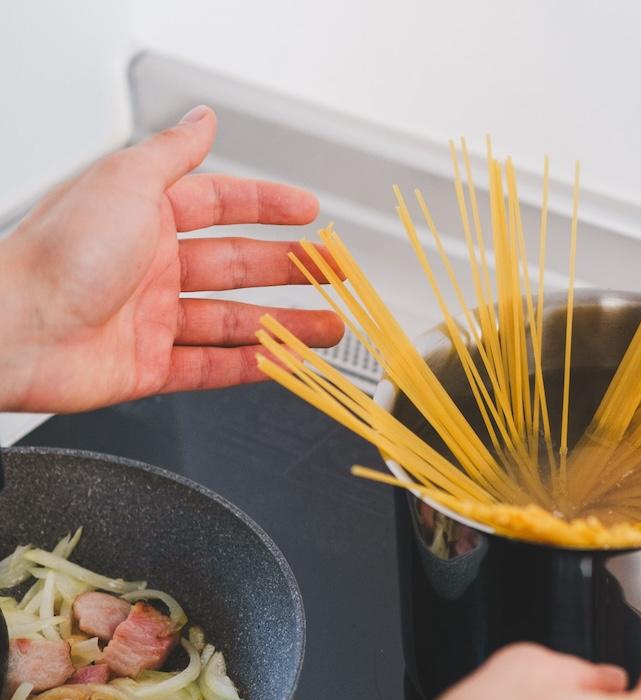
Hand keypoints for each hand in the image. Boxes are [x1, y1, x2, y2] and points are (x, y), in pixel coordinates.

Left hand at [0, 105, 341, 412]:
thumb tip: (202, 117)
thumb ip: (174, 151)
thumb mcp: (127, 179)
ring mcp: (151, 318)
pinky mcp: (149, 366)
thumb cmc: (59, 252)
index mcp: (142, 217)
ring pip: (235, 321)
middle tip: (332, 271)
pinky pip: (213, 366)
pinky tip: (290, 360)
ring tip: (331, 325)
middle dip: (290, 267)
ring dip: (287, 322)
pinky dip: (256, 365)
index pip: (219, 204)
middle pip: (236, 265)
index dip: (266, 205)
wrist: (14, 329)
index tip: (307, 210)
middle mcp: (148, 266)